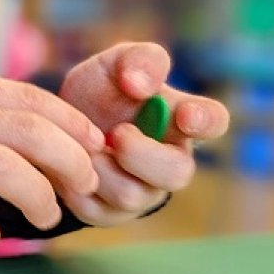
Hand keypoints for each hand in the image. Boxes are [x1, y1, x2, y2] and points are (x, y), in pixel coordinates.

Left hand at [59, 42, 229, 225]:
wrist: (60, 124)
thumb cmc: (102, 92)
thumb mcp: (114, 64)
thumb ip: (137, 60)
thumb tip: (142, 85)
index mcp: (182, 118)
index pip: (213, 121)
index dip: (205, 121)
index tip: (184, 114)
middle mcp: (171, 161)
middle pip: (177, 173)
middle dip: (141, 154)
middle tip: (116, 133)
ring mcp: (144, 192)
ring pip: (132, 196)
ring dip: (101, 168)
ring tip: (86, 146)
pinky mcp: (113, 213)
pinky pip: (97, 210)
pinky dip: (77, 186)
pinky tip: (72, 166)